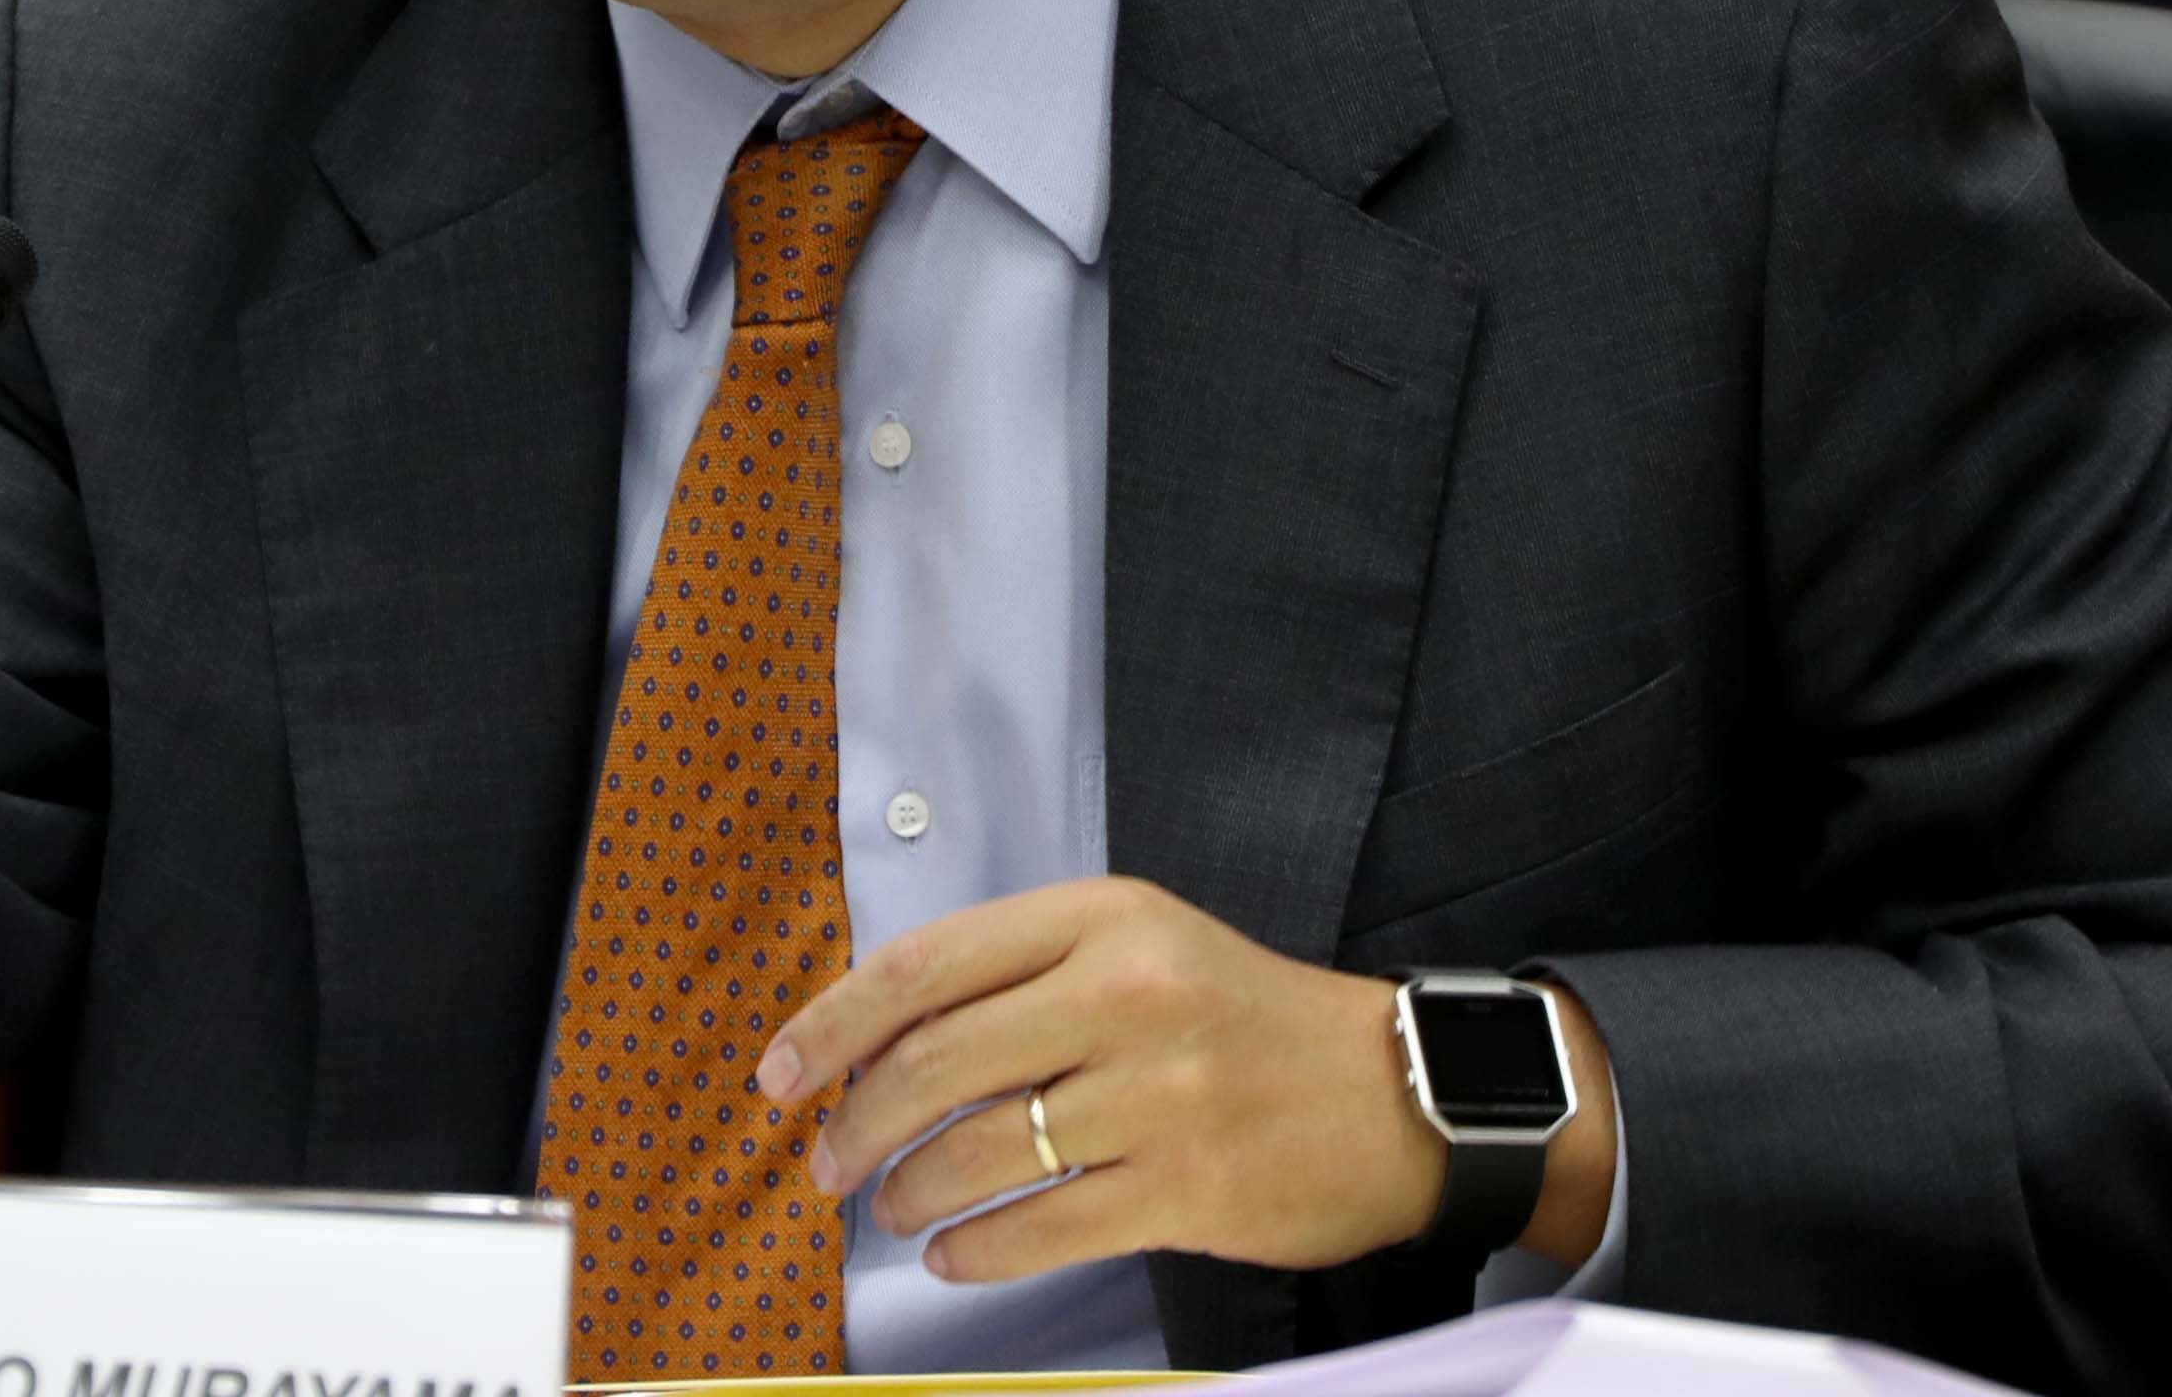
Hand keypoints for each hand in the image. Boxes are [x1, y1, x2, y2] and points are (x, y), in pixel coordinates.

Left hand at [756, 876, 1612, 1284]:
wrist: (1394, 1093)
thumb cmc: (1242, 1017)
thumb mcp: (1138, 947)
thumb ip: (1021, 975)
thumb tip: (878, 1040)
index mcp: (1102, 916)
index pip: (926, 965)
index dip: (831, 1024)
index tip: (777, 1072)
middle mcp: (1125, 992)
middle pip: (935, 1063)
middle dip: (855, 1122)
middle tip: (826, 1162)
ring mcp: (1159, 1094)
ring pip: (981, 1152)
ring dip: (909, 1191)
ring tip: (889, 1207)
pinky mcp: (1188, 1187)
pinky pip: (1043, 1228)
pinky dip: (977, 1251)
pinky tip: (953, 1255)